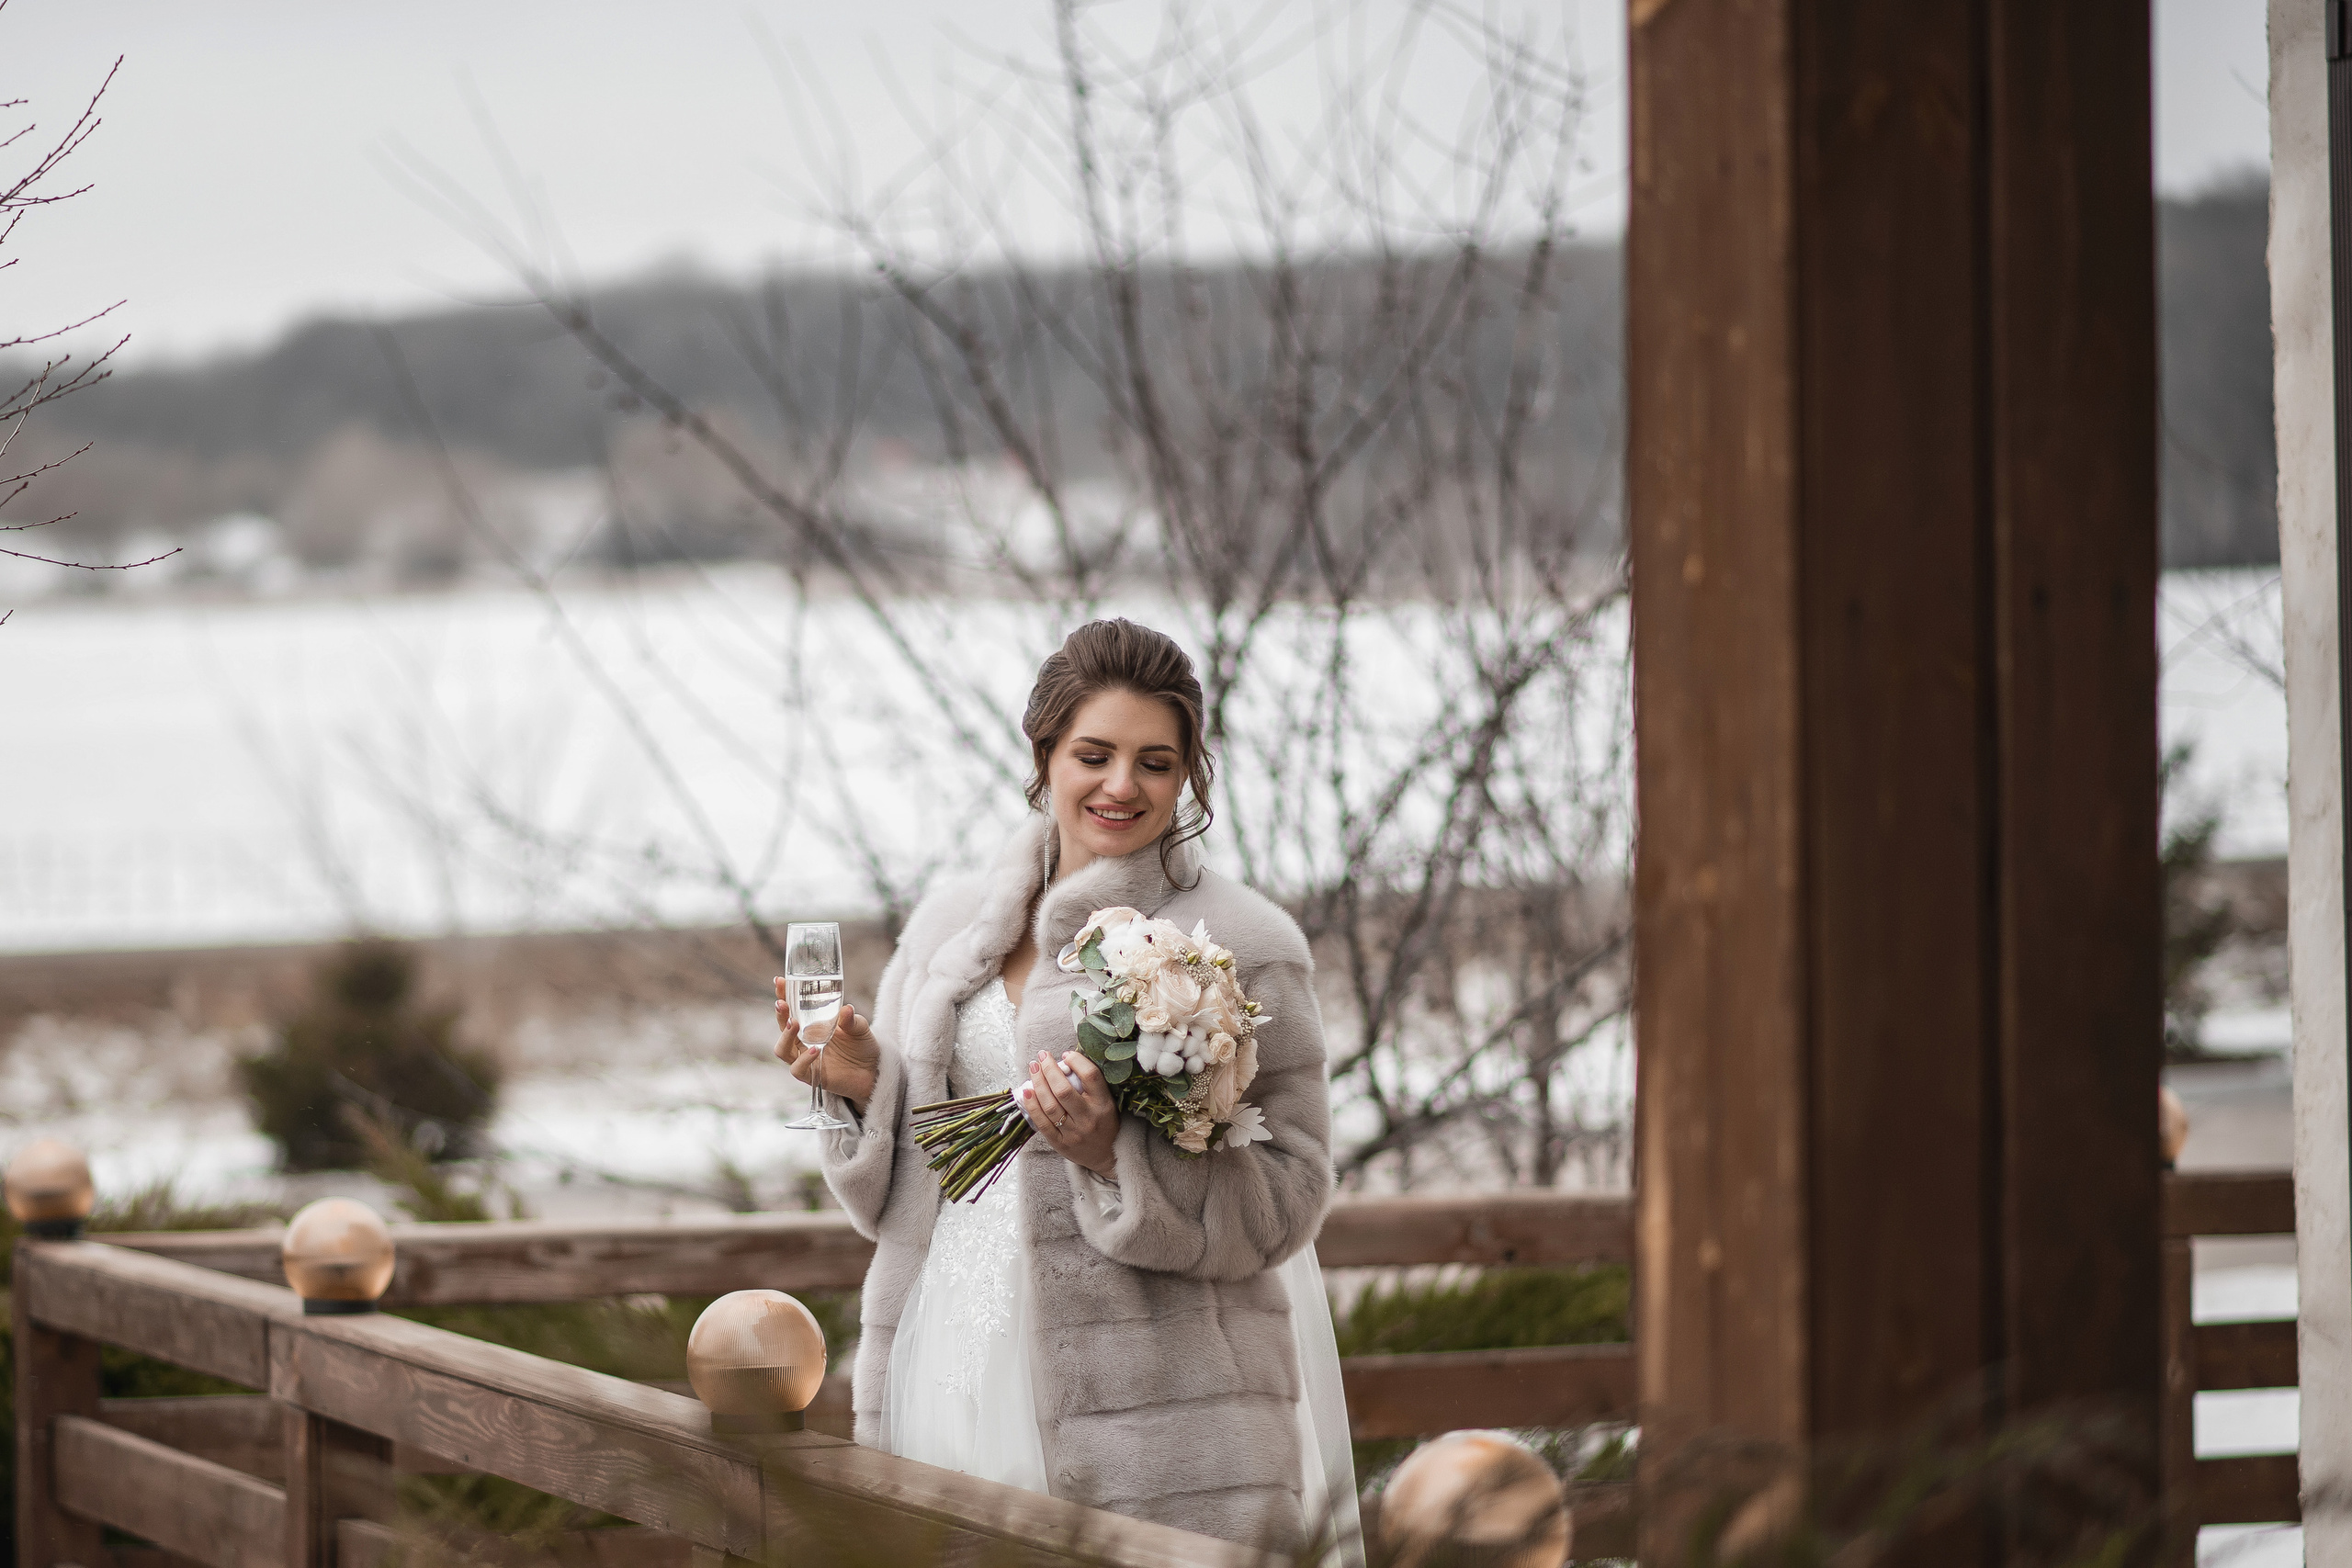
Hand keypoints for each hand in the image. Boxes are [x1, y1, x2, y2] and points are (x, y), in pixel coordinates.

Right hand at [773, 979, 879, 1110]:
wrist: (873, 1071)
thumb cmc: (862, 1046)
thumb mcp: (860, 1028)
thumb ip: (851, 1020)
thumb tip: (846, 1009)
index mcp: (811, 1025)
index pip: (792, 1009)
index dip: (783, 995)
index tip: (780, 981)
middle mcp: (804, 1041)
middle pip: (782, 1027)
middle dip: (780, 1014)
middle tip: (782, 1003)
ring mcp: (805, 1058)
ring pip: (782, 1049)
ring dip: (786, 1036)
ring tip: (795, 1024)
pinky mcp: (811, 1075)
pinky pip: (798, 1069)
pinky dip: (803, 1059)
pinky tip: (814, 1050)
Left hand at [1020, 1050, 1117, 1177]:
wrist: (1107, 1156)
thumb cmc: (1105, 1123)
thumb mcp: (1107, 1102)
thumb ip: (1091, 1085)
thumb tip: (1065, 1061)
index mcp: (1104, 1105)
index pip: (1091, 1077)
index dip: (1077, 1061)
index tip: (1066, 1054)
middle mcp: (1088, 1118)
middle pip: (1063, 1090)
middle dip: (1049, 1069)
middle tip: (1042, 1056)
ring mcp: (1073, 1132)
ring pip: (1050, 1105)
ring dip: (1038, 1084)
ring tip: (1033, 1068)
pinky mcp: (1060, 1143)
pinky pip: (1042, 1122)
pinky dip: (1032, 1105)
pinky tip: (1026, 1091)